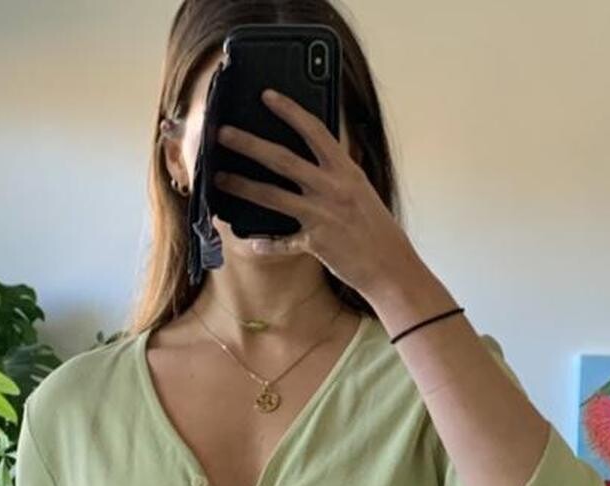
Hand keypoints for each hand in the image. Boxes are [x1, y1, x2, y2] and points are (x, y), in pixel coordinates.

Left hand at [212, 87, 415, 298]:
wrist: (390, 265)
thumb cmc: (375, 228)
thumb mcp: (360, 189)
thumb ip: (338, 171)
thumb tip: (317, 153)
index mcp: (345, 170)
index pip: (314, 131)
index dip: (289, 111)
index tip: (267, 96)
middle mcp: (331, 188)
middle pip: (282, 159)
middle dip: (249, 144)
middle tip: (222, 133)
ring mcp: (321, 216)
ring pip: (272, 196)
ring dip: (242, 186)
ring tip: (219, 179)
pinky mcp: (315, 243)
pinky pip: (282, 242)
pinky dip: (266, 243)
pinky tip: (251, 241)